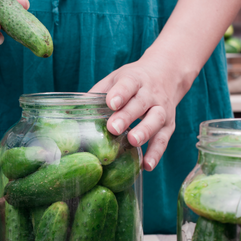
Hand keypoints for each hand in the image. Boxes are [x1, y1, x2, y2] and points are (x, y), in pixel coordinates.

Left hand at [90, 55, 189, 170]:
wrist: (167, 74)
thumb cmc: (132, 82)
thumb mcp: (115, 79)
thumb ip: (96, 93)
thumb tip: (70, 112)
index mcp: (135, 80)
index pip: (128, 84)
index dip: (120, 93)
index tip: (110, 102)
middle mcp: (150, 94)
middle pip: (140, 104)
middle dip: (127, 116)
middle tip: (114, 128)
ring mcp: (162, 110)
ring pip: (155, 120)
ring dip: (145, 132)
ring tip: (133, 142)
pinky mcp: (169, 125)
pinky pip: (164, 140)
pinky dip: (156, 153)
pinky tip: (147, 165)